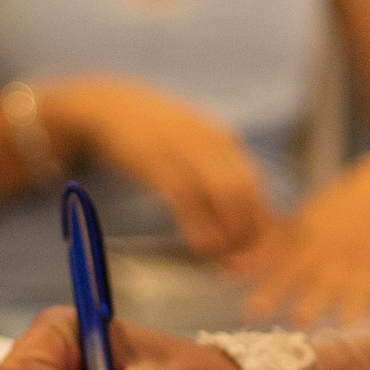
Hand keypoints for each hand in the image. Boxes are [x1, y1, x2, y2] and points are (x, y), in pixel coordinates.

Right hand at [55, 78, 274, 258]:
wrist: (108, 106)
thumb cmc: (154, 135)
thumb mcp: (192, 149)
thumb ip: (213, 177)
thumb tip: (234, 223)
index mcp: (224, 141)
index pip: (256, 184)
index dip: (260, 221)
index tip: (257, 253)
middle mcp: (211, 142)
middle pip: (245, 190)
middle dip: (249, 230)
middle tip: (243, 263)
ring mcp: (184, 147)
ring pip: (223, 190)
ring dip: (230, 229)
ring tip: (226, 259)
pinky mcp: (155, 158)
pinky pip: (185, 193)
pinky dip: (198, 222)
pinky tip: (202, 244)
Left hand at [234, 180, 369, 326]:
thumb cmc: (336, 212)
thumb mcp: (301, 223)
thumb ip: (268, 249)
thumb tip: (229, 267)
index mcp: (311, 246)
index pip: (285, 272)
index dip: (268, 293)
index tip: (250, 312)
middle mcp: (336, 261)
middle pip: (319, 288)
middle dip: (308, 307)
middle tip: (296, 324)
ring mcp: (365, 269)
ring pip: (355, 296)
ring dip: (347, 313)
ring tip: (341, 331)